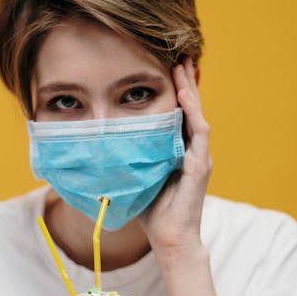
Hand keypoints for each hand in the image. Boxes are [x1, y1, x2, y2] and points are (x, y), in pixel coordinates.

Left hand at [141, 56, 212, 255]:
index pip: (178, 115)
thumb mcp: (136, 177)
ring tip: (184, 66)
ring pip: (197, 115)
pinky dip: (192, 113)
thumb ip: (127, 159)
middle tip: (179, 55)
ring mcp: (199, 157)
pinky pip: (199, 133)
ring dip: (191, 90)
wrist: (170, 240)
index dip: (175, 91)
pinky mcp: (200, 166)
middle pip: (190, 108)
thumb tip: (96, 145)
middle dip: (185, 81)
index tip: (167, 67)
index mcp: (178, 151)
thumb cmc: (152, 212)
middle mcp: (192, 150)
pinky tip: (185, 96)